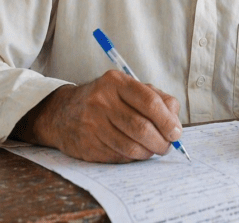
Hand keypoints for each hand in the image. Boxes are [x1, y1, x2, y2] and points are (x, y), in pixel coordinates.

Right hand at [11, 71, 182, 162]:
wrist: (62, 113)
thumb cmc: (105, 99)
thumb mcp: (127, 88)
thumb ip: (155, 98)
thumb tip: (175, 122)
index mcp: (116, 82)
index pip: (149, 102)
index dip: (167, 120)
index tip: (176, 132)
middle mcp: (102, 101)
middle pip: (141, 127)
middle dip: (161, 141)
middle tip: (168, 145)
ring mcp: (92, 125)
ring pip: (131, 146)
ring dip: (149, 152)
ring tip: (153, 149)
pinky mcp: (87, 145)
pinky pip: (119, 157)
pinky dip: (133, 157)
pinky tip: (135, 152)